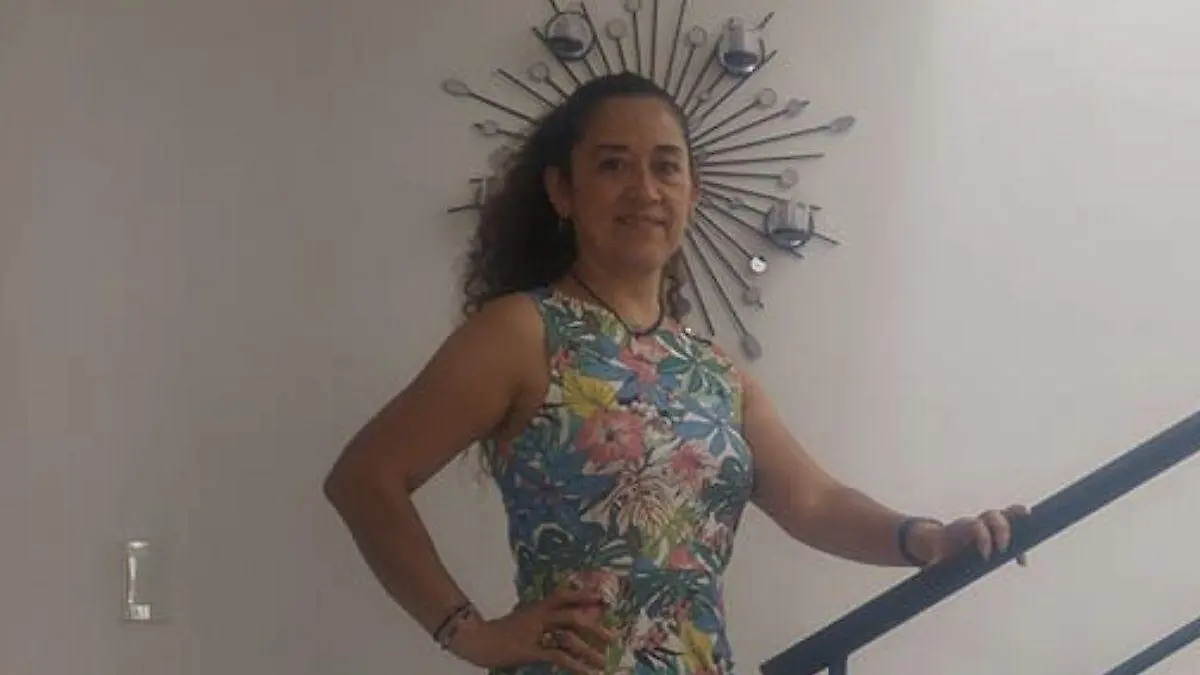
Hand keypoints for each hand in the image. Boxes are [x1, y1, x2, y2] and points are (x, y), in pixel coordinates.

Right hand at [449, 588, 615, 674]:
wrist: (478, 639)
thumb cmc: (501, 630)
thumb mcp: (522, 617)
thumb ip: (540, 617)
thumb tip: (559, 620)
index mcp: (538, 606)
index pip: (564, 595)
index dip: (584, 595)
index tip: (603, 598)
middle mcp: (539, 616)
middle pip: (573, 617)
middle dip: (595, 626)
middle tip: (614, 636)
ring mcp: (535, 632)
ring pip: (569, 638)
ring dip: (589, 650)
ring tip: (604, 661)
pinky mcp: (531, 650)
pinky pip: (558, 656)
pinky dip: (575, 664)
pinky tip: (586, 672)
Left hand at [912, 505, 1031, 566]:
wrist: (939, 540)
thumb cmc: (939, 548)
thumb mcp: (935, 554)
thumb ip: (934, 560)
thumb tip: (930, 569)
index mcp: (962, 527)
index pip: (976, 526)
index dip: (983, 538)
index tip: (985, 557)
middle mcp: (977, 522)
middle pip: (994, 515)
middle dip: (1003, 529)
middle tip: (1003, 549)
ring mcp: (988, 524)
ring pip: (1006, 515)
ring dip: (1019, 521)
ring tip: (1031, 534)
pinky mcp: (996, 531)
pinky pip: (1013, 529)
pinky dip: (1021, 541)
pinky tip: (1022, 562)